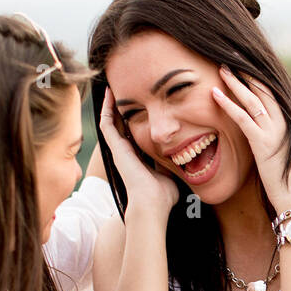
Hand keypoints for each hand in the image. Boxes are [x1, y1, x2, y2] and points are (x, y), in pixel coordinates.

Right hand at [98, 91, 177, 225]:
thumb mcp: (171, 173)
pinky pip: (106, 122)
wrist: (152, 204)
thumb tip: (184, 157)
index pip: (135, 134)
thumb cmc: (162, 196)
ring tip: (112, 86)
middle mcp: (126, 152)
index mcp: (138, 158)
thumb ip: (173, 163)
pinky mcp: (114, 147)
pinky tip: (108, 93)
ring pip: (111, 121)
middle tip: (124, 90)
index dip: (136, 120)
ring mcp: (118, 149)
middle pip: (121, 125)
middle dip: (122, 108)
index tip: (141, 106)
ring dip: (111, 104)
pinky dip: (106, 107)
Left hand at [210, 65, 290, 214]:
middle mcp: (283, 122)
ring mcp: (273, 131)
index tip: (245, 65)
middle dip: (247, 72)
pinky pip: (242, 118)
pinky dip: (228, 104)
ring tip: (222, 69)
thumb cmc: (290, 181)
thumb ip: (275, 140)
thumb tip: (266, 136)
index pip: (272, 93)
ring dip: (235, 82)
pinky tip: (215, 94)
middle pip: (263, 89)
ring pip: (252, 99)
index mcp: (288, 123)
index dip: (257, 78)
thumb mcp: (283, 154)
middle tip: (232, 56)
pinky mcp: (263, 143)